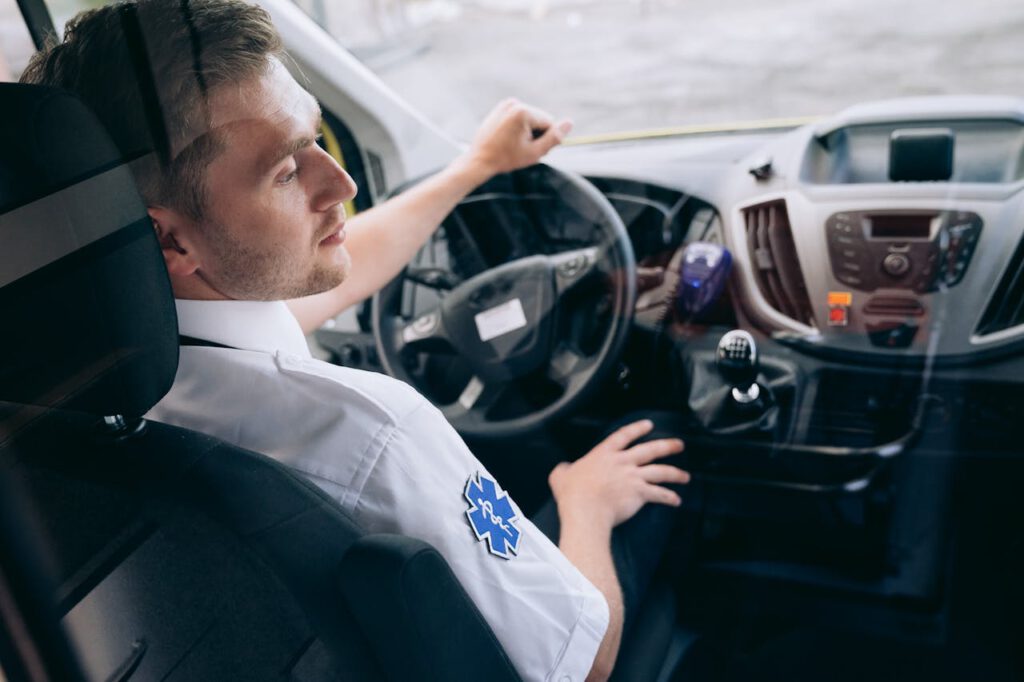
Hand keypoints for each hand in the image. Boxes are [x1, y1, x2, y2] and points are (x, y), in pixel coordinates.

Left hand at [461, 98, 572, 178]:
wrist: (479, 160)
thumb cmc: (506, 158)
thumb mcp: (535, 152)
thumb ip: (554, 137)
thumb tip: (570, 123)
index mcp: (523, 111)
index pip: (549, 123)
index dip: (543, 140)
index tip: (528, 149)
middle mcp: (514, 103)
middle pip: (539, 119)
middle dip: (535, 134)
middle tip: (519, 149)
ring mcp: (506, 104)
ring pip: (530, 119)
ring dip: (527, 132)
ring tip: (512, 144)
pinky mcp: (500, 108)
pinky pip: (519, 118)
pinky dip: (517, 128)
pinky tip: (507, 138)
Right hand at [548, 419, 688, 533]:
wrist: (586, 510)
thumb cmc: (573, 494)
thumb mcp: (561, 476)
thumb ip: (564, 470)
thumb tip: (563, 469)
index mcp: (604, 454)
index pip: (624, 435)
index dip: (637, 428)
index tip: (648, 425)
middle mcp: (622, 462)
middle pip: (650, 450)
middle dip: (667, 446)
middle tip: (679, 445)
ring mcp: (633, 477)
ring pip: (660, 471)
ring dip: (675, 473)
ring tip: (685, 476)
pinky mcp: (640, 493)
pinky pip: (659, 494)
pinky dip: (669, 497)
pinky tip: (676, 500)